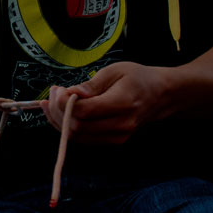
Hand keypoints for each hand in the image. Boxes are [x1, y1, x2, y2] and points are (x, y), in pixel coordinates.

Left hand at [42, 62, 169, 144]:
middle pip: (78, 127)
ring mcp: (117, 137)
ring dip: (58, 120)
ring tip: (51, 100)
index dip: (64, 103)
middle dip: (58, 110)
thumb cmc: (137, 78)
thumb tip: (71, 93)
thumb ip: (92, 84)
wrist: (160, 96)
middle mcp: (121, 126)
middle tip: (53, 91)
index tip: (57, 89)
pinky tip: (59, 111)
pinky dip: (67, 126)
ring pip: (77, 136)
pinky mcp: (112, 141)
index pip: (85, 112)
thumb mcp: (115, 71)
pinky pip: (83, 138)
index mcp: (123, 104)